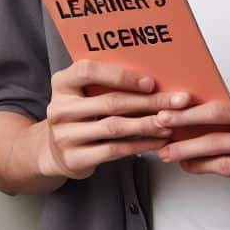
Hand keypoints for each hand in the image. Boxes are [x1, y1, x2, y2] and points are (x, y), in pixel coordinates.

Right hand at [38, 59, 191, 180]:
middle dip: (148, 102)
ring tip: (170, 122)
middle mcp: (60, 108)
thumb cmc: (78, 115)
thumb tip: (150, 79)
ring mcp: (65, 135)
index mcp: (61, 83)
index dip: (120, 76)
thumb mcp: (80, 93)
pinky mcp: (76, 158)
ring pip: (115, 127)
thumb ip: (103, 83)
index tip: (150, 82)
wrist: (53, 150)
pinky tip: (157, 141)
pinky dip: (140, 145)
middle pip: (109, 102)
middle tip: (176, 103)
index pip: (88, 71)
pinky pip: (115, 150)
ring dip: (147, 124)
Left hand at [153, 98, 229, 208]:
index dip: (190, 115)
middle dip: (186, 146)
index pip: (222, 111)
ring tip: (182, 161)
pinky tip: (226, 173)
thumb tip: (198, 102)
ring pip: (227, 166)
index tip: (167, 118)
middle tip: (164, 149)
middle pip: (219, 143)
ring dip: (200, 164)